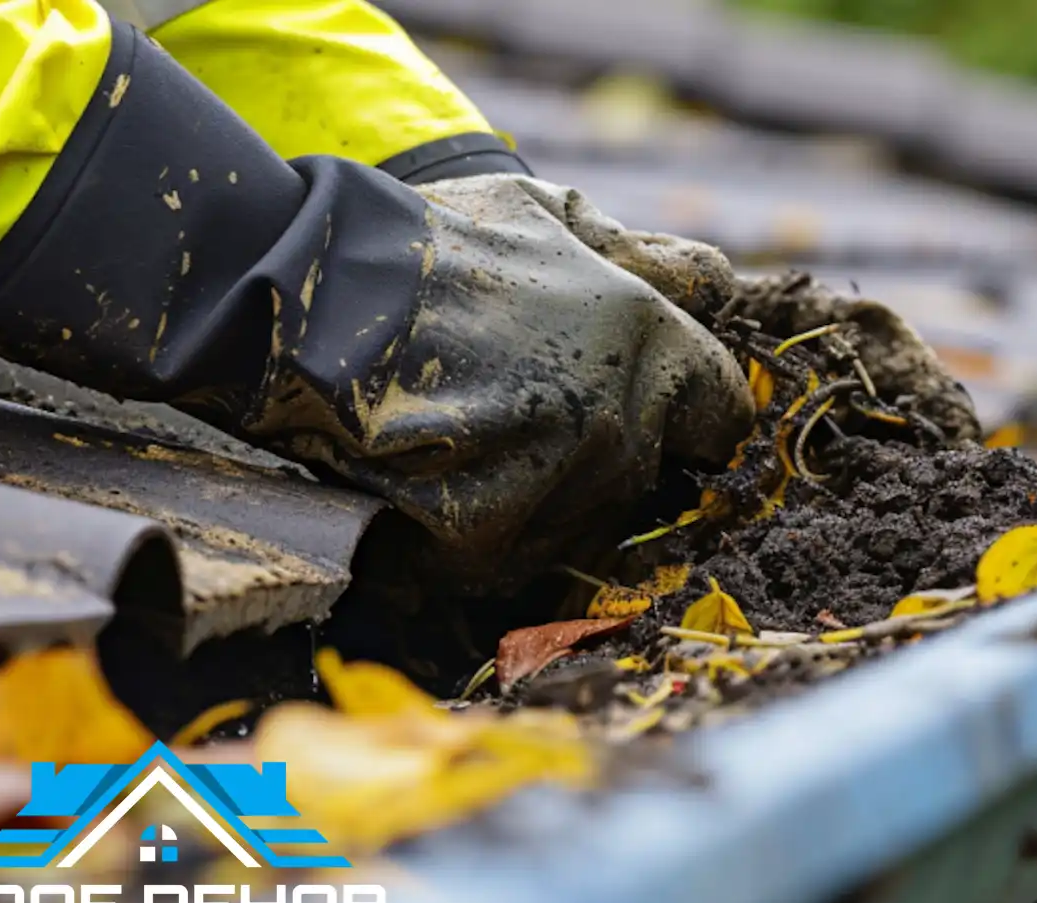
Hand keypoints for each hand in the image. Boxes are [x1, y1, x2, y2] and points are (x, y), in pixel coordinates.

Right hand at [256, 173, 754, 592]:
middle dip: (604, 447)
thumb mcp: (548, 214)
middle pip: (649, 473)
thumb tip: (719, 288)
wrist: (313, 297)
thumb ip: (646, 257)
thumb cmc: (430, 244)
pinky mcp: (493, 538)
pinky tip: (434, 476)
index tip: (641, 403)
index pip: (723, 415)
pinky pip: (512, 554)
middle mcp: (625, 422)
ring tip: (468, 433)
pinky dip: (478, 527)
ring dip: (544, 491)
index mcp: (652, 343)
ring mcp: (561, 486)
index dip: (687, 411)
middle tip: (524, 409)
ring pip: (585, 518)